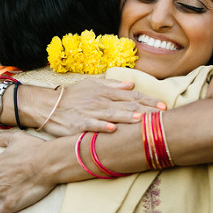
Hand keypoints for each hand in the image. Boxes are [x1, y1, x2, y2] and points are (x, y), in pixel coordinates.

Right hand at [38, 77, 164, 135]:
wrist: (49, 105)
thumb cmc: (73, 96)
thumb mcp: (93, 85)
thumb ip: (113, 85)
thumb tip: (131, 83)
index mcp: (106, 91)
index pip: (131, 95)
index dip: (148, 100)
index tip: (163, 106)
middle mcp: (101, 100)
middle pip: (127, 105)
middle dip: (145, 110)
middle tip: (161, 116)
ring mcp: (90, 112)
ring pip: (112, 114)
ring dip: (127, 116)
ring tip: (140, 119)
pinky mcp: (79, 123)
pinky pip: (92, 125)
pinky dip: (102, 126)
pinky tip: (112, 129)